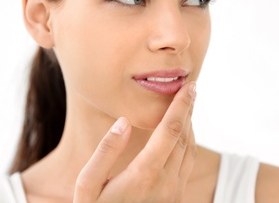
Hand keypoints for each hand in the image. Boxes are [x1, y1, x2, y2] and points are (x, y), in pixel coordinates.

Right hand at [74, 81, 196, 202]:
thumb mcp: (87, 185)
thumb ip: (105, 151)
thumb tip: (123, 122)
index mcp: (145, 174)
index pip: (171, 130)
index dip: (181, 106)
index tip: (189, 87)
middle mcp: (166, 182)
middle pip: (185, 136)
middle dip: (189, 110)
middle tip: (191, 88)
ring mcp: (174, 192)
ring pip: (190, 149)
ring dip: (191, 125)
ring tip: (188, 105)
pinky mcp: (176, 198)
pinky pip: (189, 163)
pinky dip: (189, 142)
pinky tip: (183, 133)